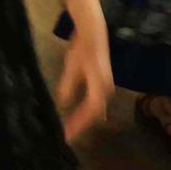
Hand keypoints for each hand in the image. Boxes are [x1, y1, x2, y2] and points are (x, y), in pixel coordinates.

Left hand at [57, 25, 113, 141]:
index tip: (68, 135)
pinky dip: (87, 112)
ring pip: (97, 110)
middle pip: (95, 115)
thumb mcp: (71, 66)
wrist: (93, 33)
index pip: (90, 112)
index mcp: (99, 86)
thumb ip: (69, 85)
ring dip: (85, 120)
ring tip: (72, 129)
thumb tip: (63, 104)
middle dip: (82, 126)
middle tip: (68, 136)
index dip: (80, 124)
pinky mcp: (104, 85)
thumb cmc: (82, 48)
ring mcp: (107, 88)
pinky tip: (78, 116)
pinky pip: (97, 104)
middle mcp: (106, 90)